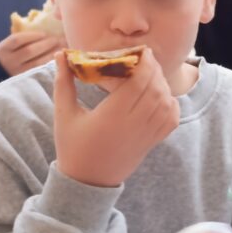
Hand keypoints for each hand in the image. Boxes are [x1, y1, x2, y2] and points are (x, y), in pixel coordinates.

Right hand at [0, 31, 61, 75]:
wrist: (0, 72)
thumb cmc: (11, 53)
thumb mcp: (11, 44)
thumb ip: (22, 37)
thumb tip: (44, 25)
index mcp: (3, 49)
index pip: (17, 40)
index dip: (32, 35)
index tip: (44, 33)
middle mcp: (9, 61)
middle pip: (29, 51)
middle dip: (45, 44)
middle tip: (58, 39)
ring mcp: (18, 72)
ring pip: (37, 62)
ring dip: (51, 53)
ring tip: (61, 47)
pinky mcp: (27, 80)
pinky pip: (40, 71)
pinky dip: (50, 63)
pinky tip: (58, 57)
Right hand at [53, 48, 178, 186]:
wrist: (87, 182)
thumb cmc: (72, 147)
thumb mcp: (64, 114)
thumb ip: (64, 83)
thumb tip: (60, 54)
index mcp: (112, 116)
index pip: (138, 83)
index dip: (145, 63)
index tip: (142, 51)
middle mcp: (133, 125)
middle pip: (155, 89)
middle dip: (154, 69)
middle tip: (146, 58)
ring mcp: (145, 135)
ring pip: (165, 103)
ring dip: (163, 85)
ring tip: (152, 74)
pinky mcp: (151, 143)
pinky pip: (170, 121)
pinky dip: (171, 104)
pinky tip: (161, 96)